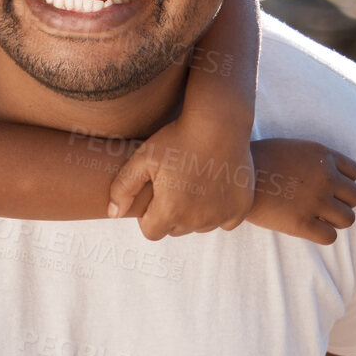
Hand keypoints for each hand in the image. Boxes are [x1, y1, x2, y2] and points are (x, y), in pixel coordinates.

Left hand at [109, 115, 254, 239]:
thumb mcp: (142, 159)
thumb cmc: (176, 138)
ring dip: (194, 213)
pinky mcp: (240, 208)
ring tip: (193, 183)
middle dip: (171, 214)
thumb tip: (114, 214)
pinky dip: (219, 210)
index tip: (154, 193)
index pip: (151, 232)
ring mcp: (222, 215)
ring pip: (200, 226)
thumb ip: (123, 188)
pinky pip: (225, 222)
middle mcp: (197, 220)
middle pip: (175, 230)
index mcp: (170, 212)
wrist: (219, 123)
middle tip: (174, 185)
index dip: (148, 215)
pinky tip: (213, 188)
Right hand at [245, 140, 355, 244]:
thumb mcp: (288, 148)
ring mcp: (316, 201)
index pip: (354, 172)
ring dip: (335, 220)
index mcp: (322, 156)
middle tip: (322, 205)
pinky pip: (329, 237)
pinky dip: (322, 235)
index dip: (342, 182)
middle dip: (342, 202)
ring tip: (316, 218)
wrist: (229, 176)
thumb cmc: (253, 162)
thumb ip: (309, 159)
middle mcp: (325, 177)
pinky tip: (306, 229)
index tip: (326, 187)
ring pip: (348, 219)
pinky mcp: (302, 223)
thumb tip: (316, 174)